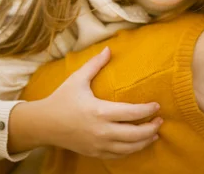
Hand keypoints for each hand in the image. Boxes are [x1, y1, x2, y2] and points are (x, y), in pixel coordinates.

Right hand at [38, 47, 161, 158]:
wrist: (43, 125)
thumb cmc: (61, 99)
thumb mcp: (77, 79)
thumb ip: (95, 64)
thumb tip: (109, 48)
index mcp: (100, 111)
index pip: (131, 113)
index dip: (147, 110)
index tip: (157, 105)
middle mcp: (101, 131)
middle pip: (135, 134)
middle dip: (151, 128)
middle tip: (160, 120)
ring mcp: (98, 144)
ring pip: (129, 148)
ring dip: (145, 141)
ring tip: (154, 133)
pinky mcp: (94, 152)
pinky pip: (118, 155)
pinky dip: (131, 150)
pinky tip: (138, 144)